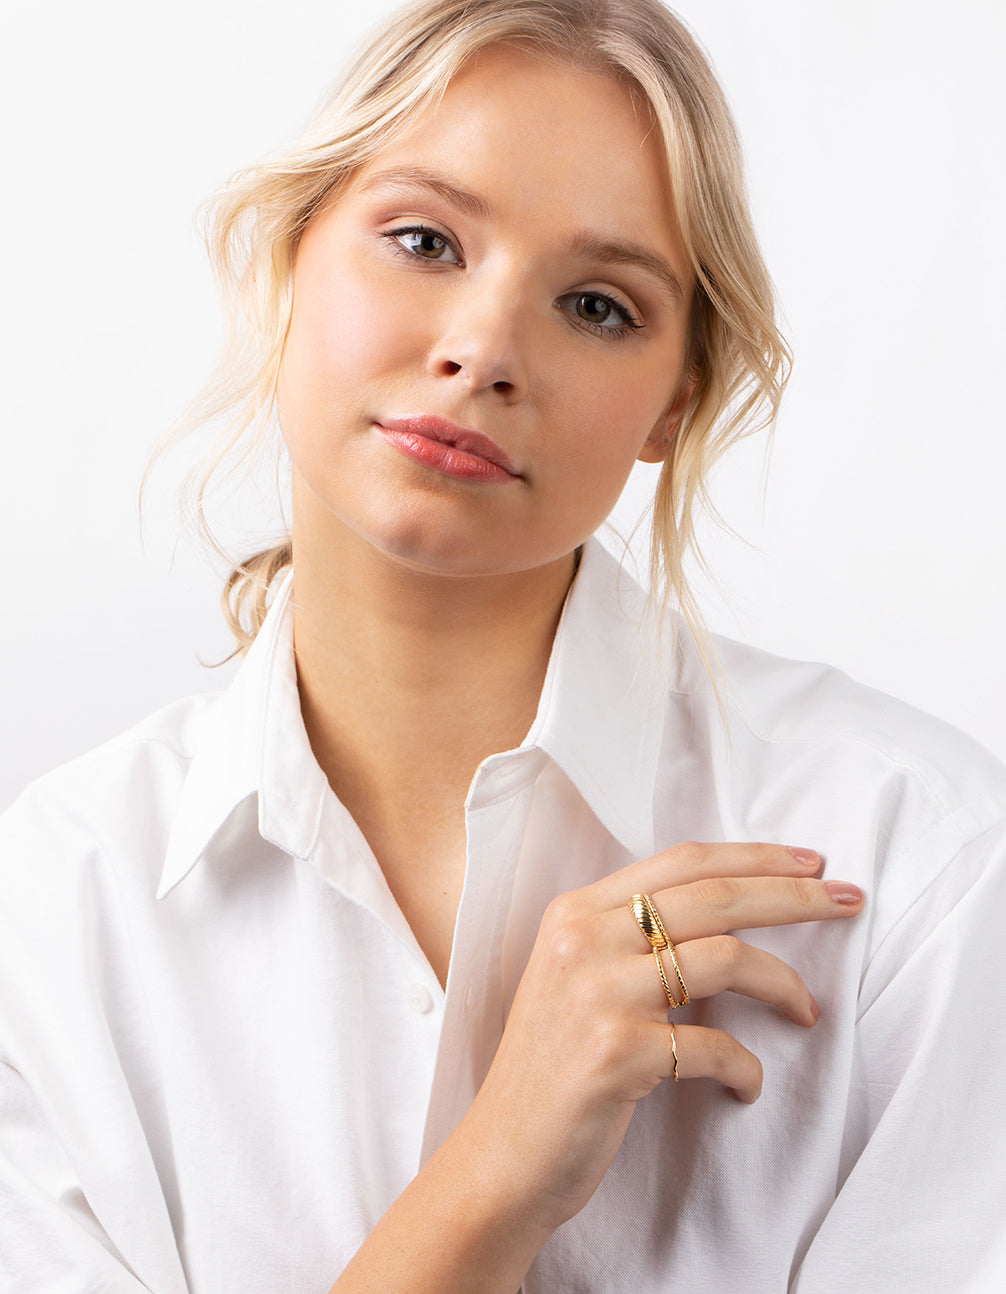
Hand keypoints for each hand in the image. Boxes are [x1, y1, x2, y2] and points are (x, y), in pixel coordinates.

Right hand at [453, 841, 863, 1236]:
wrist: (503, 1156)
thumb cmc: (552, 1068)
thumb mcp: (576, 979)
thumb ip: (630, 939)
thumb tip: (730, 912)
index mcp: (576, 912)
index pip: (682, 861)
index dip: (754, 856)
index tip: (810, 862)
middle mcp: (584, 940)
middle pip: (714, 895)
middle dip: (794, 895)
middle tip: (847, 901)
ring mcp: (599, 994)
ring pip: (725, 957)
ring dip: (784, 983)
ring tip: (809, 1011)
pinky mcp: (618, 1054)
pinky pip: (716, 1047)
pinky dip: (746, 1069)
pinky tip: (746, 1087)